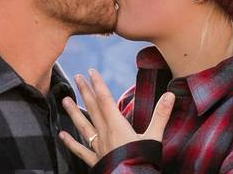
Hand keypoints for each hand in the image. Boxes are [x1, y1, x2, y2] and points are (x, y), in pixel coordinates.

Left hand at [58, 68, 174, 166]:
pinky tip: (61, 135)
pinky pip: (80, 150)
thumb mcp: (154, 137)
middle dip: (85, 92)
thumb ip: (161, 115)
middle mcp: (105, 134)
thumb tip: (170, 94)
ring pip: (83, 126)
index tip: (91, 71)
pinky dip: (70, 143)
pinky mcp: (95, 161)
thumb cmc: (143, 161)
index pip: (105, 100)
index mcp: (117, 126)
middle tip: (77, 77)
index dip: (98, 84)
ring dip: (74, 112)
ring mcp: (98, 147)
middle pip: (93, 109)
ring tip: (64, 100)